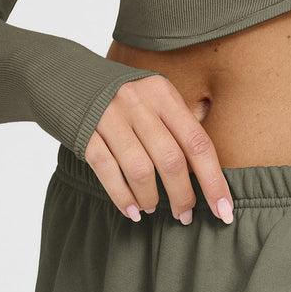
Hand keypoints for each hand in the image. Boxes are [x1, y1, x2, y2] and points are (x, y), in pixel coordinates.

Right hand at [84, 75, 233, 225]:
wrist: (66, 76)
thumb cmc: (125, 99)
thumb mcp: (156, 100)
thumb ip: (179, 128)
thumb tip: (207, 175)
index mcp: (163, 95)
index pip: (198, 144)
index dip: (214, 182)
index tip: (224, 210)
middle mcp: (138, 103)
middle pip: (171, 161)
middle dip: (183, 195)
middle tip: (184, 215)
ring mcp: (109, 117)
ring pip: (140, 170)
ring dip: (152, 199)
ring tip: (154, 209)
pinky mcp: (84, 132)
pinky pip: (108, 172)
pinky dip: (122, 197)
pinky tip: (132, 211)